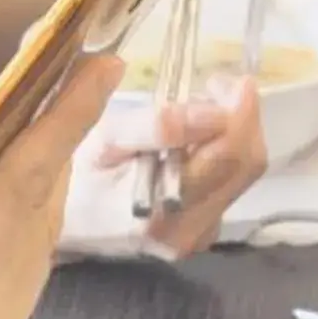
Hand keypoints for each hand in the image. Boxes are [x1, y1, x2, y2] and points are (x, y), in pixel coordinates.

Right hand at [0, 58, 124, 318]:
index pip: (16, 199)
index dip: (55, 125)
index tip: (95, 68)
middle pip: (35, 222)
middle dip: (59, 145)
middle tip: (80, 79)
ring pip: (26, 256)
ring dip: (38, 190)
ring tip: (42, 131)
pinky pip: (5, 286)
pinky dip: (8, 234)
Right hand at [76, 81, 269, 258]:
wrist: (70, 229)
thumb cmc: (79, 180)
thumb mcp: (104, 142)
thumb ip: (155, 128)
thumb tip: (213, 113)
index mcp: (161, 212)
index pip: (228, 157)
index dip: (241, 113)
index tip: (234, 80)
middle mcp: (189, 232)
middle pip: (247, 165)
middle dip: (242, 117)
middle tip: (215, 87)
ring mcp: (199, 238)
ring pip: (242, 175)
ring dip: (232, 134)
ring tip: (197, 112)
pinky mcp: (204, 234)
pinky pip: (229, 185)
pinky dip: (222, 154)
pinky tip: (192, 143)